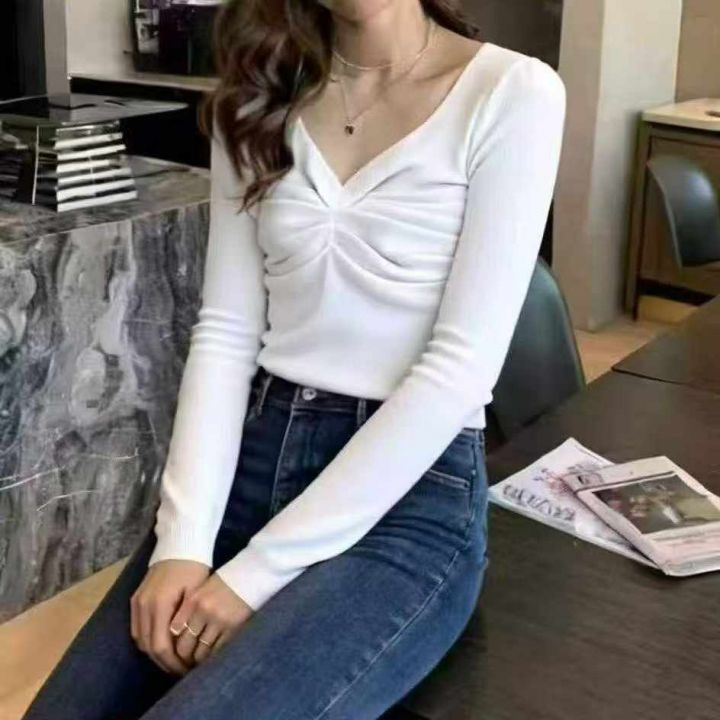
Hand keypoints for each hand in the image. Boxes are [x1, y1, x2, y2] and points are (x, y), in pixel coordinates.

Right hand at [130, 560, 209, 675]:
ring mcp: (136, 603)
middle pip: (148, 647)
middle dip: (164, 662)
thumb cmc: (194, 568)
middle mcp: (143, 606)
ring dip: (154, 653)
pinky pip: (137, 629)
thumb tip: (181, 647)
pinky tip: (162, 644)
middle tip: (181, 670)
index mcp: (159, 605)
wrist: (180, 545)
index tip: (186, 669)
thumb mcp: (195, 594)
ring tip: (173, 660)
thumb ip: (184, 621)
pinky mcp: (135, 600)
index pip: (160, 646)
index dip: (172, 662)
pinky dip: (147, 640)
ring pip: (140, 640)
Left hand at [169, 573, 254, 667]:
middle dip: (183, 657)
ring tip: (199, 663)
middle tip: (185, 663)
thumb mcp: (203, 589)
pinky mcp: (233, 628)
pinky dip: (213, 657)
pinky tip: (213, 658)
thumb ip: (189, 608)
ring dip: (198, 660)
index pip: (175, 630)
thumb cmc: (225, 582)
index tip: (175, 650)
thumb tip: (177, 633)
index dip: (173, 643)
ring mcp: (218, 621)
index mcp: (193, 600)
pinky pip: (217, 650)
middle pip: (185, 644)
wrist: (251, 575)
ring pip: (201, 651)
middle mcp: (202, 611)